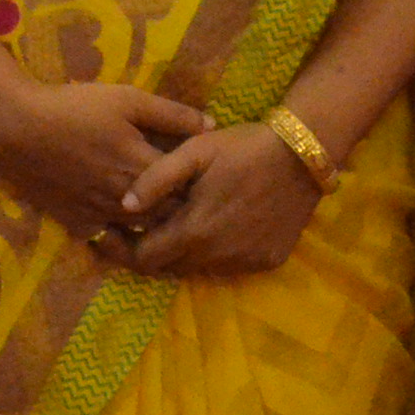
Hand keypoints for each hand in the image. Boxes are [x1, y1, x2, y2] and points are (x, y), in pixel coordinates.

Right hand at [0, 65, 205, 250]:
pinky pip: (111, 241)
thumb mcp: (128, 99)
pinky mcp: (78, 224)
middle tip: (197, 200)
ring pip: (143, 233)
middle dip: (186, 211)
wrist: (15, 129)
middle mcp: (127, 200)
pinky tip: (133, 227)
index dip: (203, 188)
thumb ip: (172, 115)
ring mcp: (101, 216)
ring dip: (159, 227)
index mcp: (143, 168)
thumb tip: (213, 127)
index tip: (212, 179)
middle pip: (170, 218)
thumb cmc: (74, 109)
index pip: (189, 190)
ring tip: (170, 214)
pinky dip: (126, 238)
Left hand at [118, 123, 323, 275]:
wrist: (304, 153)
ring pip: (199, 267)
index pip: (143, 259)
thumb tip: (124, 205)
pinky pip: (230, 264)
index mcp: (194, 231)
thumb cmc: (244, 146)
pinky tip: (221, 224)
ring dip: (185, 251)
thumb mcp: (195, 151)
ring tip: (183, 222)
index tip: (111, 232)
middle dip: (151, 250)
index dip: (122, 249)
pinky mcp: (267, 260)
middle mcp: (217, 256)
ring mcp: (244, 262)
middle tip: (144, 226)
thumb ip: (155, 179)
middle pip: (168, 267)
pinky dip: (218, 251)